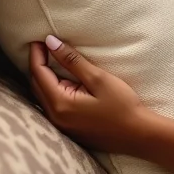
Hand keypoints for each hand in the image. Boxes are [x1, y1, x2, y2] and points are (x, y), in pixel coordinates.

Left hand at [29, 36, 148, 154]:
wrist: (137, 134)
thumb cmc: (122, 106)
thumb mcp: (98, 78)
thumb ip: (72, 60)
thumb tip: (51, 42)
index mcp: (60, 104)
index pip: (39, 73)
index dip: (37, 54)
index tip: (39, 38)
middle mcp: (55, 117)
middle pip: (36, 85)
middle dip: (38, 64)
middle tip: (44, 44)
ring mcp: (61, 125)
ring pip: (42, 95)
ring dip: (44, 76)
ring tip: (50, 57)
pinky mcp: (68, 128)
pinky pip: (51, 104)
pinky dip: (52, 88)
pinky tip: (61, 79)